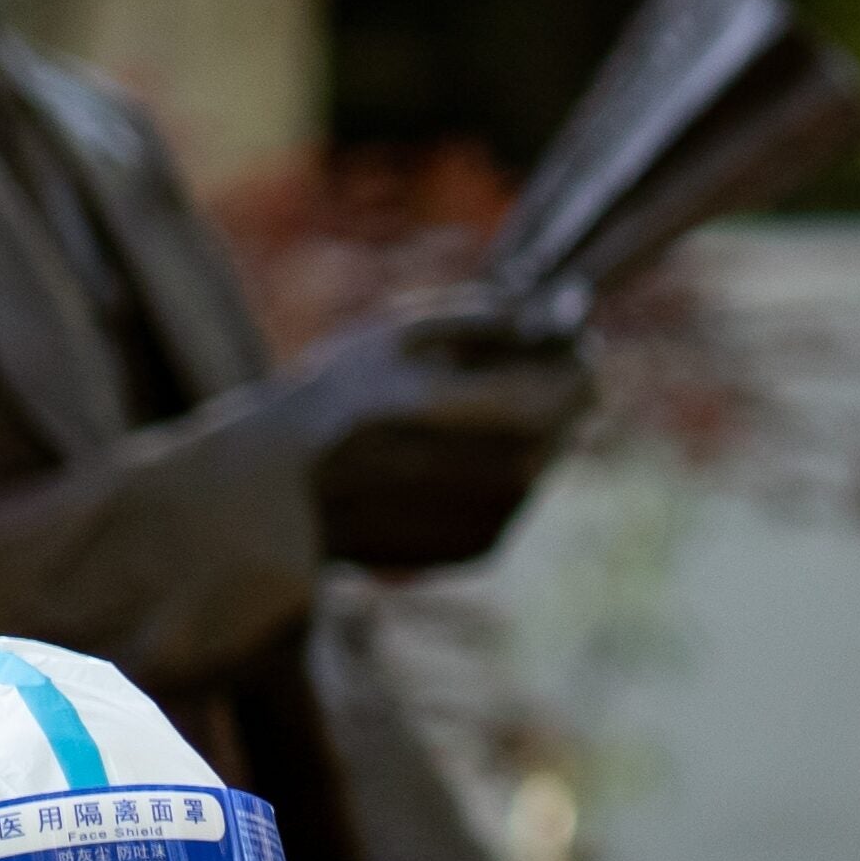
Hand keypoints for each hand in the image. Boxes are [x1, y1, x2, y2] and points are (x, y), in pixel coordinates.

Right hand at [276, 306, 594, 568]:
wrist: (280, 495)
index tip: (552, 332)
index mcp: (502, 417)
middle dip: (548, 390)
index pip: (579, 380)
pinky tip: (435, 458)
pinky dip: (490, 471)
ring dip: (520, 433)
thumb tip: (548, 312)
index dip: (572, 351)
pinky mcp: (481, 549)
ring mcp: (499, 519)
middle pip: (567, 423)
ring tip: (451, 414)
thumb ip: (488, 317)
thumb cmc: (336, 402)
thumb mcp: (403, 333)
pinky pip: (511, 496)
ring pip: (542, 461)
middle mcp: (513, 477)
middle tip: (504, 366)